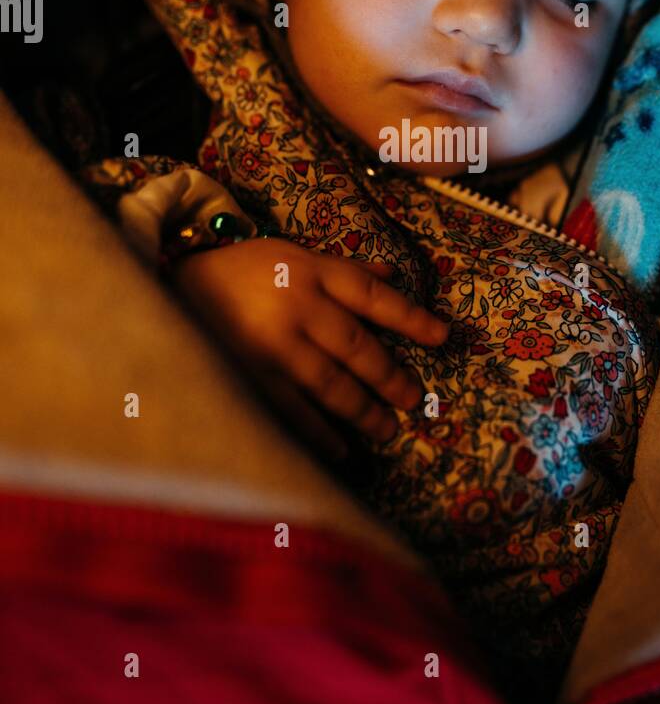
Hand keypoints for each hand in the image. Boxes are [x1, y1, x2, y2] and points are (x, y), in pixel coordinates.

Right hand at [168, 237, 448, 460]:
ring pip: (330, 383)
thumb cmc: (244, 268)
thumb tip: (393, 274)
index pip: (372, 295)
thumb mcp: (294, 254)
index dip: (411, 317)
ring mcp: (272, 343)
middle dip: (389, 376)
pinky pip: (291, 409)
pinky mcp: (247, 374)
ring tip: (386, 430)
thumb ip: (343, 269)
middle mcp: (297, 305)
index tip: (443, 337)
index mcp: (312, 270)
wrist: (172, 279)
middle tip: (412, 399)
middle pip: (357, 346)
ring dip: (362, 410)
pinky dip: (318, 432)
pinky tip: (340, 449)